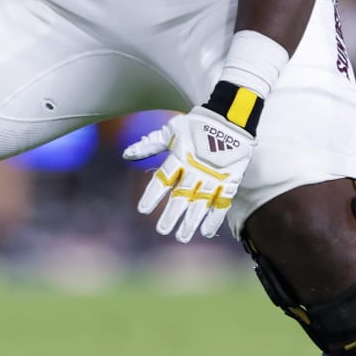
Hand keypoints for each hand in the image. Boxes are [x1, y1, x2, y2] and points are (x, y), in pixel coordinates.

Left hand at [123, 106, 257, 242]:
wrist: (229, 119)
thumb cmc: (196, 124)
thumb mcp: (170, 131)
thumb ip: (149, 145)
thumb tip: (125, 154)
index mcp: (179, 157)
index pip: (162, 180)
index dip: (152, 195)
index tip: (142, 210)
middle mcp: (195, 169)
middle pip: (180, 197)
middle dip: (170, 215)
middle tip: (162, 230)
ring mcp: (214, 176)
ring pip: (200, 204)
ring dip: (190, 222)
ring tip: (181, 236)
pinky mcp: (230, 180)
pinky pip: (222, 203)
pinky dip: (214, 218)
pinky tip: (205, 232)